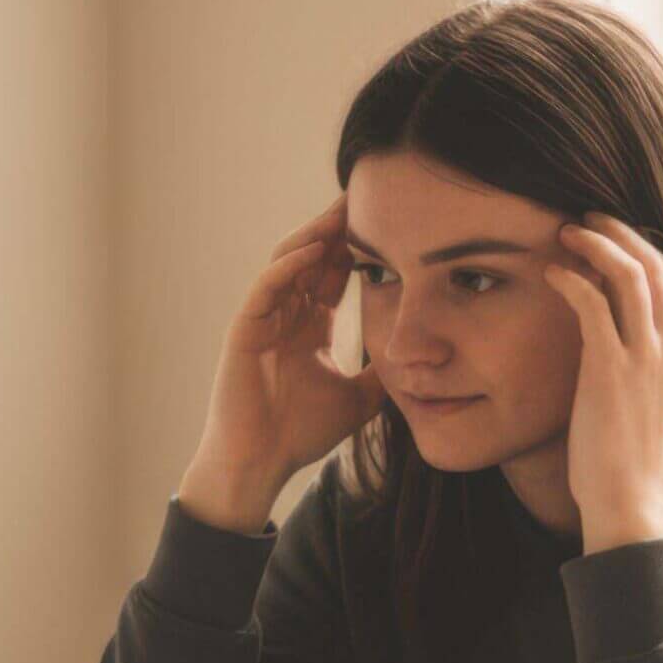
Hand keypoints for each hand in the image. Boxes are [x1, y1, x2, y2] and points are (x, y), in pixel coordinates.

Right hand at [180, 196, 386, 534]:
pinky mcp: (243, 332)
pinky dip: (287, 267)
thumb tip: (419, 363)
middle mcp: (284, 317)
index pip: (332, 274)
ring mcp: (261, 321)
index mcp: (307, 328)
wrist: (260, 465)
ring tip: (341, 212)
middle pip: (312, 258)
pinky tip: (313, 250)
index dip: (357, 248)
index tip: (388, 223)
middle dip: (337, 228)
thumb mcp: (357, 399)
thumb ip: (380, 376)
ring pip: (287, 263)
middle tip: (368, 197)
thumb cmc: (297, 435)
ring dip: (313, 236)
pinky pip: (265, 288)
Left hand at [543, 212, 662, 553]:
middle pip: (655, 265)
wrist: (633, 498)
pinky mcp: (612, 367)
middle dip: (619, 234)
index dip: (643, 250)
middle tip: (586, 220)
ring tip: (565, 233)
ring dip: (595, 245)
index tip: (613, 239)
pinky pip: (592, 303)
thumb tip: (632, 343)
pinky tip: (551, 273)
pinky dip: (570, 279)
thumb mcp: (662, 404)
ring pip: (628, 273)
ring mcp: (649, 355)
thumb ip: (656, 367)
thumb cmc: (636, 460)